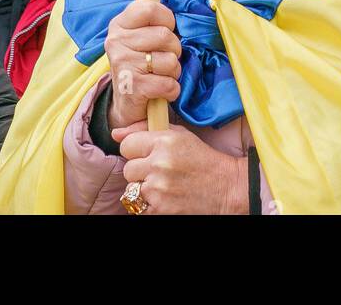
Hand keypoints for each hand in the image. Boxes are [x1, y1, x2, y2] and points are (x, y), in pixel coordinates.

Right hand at [104, 0, 180, 128]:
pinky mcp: (132, 87)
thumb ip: (143, 9)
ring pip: (170, 61)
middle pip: (166, 36)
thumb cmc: (138, 61)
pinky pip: (169, 84)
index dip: (167, 19)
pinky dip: (172, 89)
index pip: (151, 8)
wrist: (125, 103)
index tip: (166, 29)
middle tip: (163, 58)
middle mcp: (116, 41)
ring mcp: (123, 64)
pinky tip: (161, 90)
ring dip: (173, 72)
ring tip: (160, 74)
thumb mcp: (136, 33)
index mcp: (119, 23)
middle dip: (174, 50)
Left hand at [114, 123, 247, 215]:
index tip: (145, 154)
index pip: (126, 145)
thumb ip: (145, 130)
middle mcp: (159, 164)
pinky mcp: (160, 209)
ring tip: (163, 185)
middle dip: (140, 171)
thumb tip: (115, 133)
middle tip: (157, 171)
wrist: (225, 187)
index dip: (135, 150)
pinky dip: (149, 204)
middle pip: (128, 169)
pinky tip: (165, 197)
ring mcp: (158, 189)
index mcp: (163, 142)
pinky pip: (139, 207)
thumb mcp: (178, 136)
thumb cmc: (201, 158)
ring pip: (132, 188)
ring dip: (144, 188)